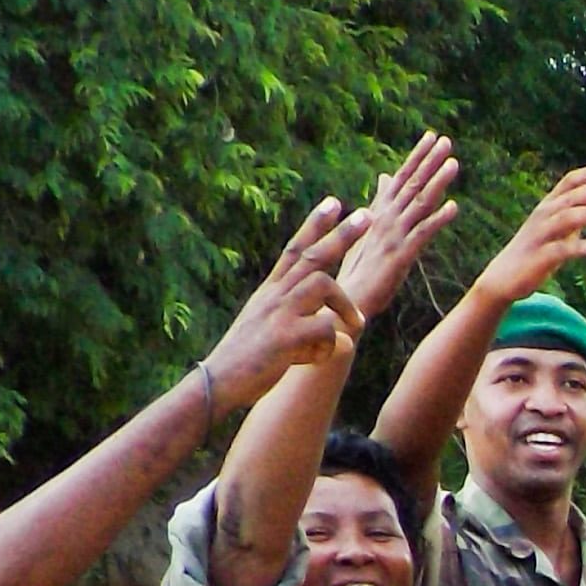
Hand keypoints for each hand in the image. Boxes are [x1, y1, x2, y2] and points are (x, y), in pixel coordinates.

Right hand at [202, 198, 369, 409]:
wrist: (218, 383)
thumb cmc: (247, 363)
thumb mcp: (274, 335)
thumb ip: (305, 328)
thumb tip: (339, 336)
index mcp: (271, 292)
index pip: (295, 249)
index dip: (315, 225)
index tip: (334, 202)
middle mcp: (275, 295)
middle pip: (313, 255)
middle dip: (343, 235)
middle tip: (368, 216)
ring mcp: (280, 314)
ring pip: (323, 284)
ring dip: (346, 303)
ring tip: (358, 324)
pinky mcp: (285, 337)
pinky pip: (325, 328)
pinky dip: (333, 344)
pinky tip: (322, 358)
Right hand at [335, 134, 464, 323]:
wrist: (346, 298)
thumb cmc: (358, 266)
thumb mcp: (367, 228)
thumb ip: (380, 201)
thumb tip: (384, 177)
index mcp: (379, 211)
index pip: (400, 177)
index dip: (417, 156)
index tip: (430, 136)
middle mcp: (386, 218)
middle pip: (411, 184)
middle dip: (429, 160)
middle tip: (446, 140)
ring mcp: (394, 235)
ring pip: (419, 203)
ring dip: (437, 182)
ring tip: (453, 163)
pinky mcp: (401, 255)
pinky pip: (423, 233)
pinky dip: (438, 219)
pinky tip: (454, 207)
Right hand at [473, 163, 585, 305]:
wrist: (501, 279)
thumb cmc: (534, 251)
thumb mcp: (557, 228)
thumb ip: (578, 211)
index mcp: (547, 208)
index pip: (566, 184)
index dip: (585, 176)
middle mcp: (542, 217)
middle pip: (567, 199)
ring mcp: (539, 237)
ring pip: (564, 220)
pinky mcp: (539, 259)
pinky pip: (562, 250)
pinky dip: (581, 247)